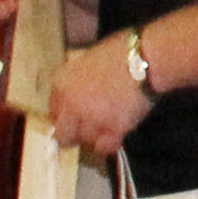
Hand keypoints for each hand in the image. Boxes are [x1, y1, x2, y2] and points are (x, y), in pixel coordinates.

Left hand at [46, 33, 155, 155]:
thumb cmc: (123, 51)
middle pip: (63, 134)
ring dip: (95, 136)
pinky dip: (110, 143)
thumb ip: (79, 76)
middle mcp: (71, 104)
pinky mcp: (111, 129)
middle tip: (87, 129)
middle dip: (74, 134)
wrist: (144, 59)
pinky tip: (116, 135)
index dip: (65, 116)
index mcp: (63, 82)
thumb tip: (80, 86)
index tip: (72, 119)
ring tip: (108, 125)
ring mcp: (90, 118)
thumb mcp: (89, 57)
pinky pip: (104, 147)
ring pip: (85, 141)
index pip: (53, 110)